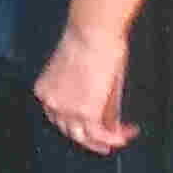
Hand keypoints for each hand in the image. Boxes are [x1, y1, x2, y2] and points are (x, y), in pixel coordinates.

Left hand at [34, 22, 134, 152]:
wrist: (93, 30)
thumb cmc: (90, 39)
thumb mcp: (83, 69)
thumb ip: (90, 94)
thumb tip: (106, 116)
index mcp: (45, 90)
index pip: (58, 116)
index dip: (76, 122)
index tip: (92, 123)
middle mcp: (51, 104)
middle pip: (70, 130)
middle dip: (90, 138)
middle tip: (105, 143)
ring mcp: (68, 110)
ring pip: (86, 138)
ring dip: (105, 141)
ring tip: (120, 139)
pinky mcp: (87, 113)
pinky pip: (102, 134)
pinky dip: (116, 137)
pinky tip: (128, 133)